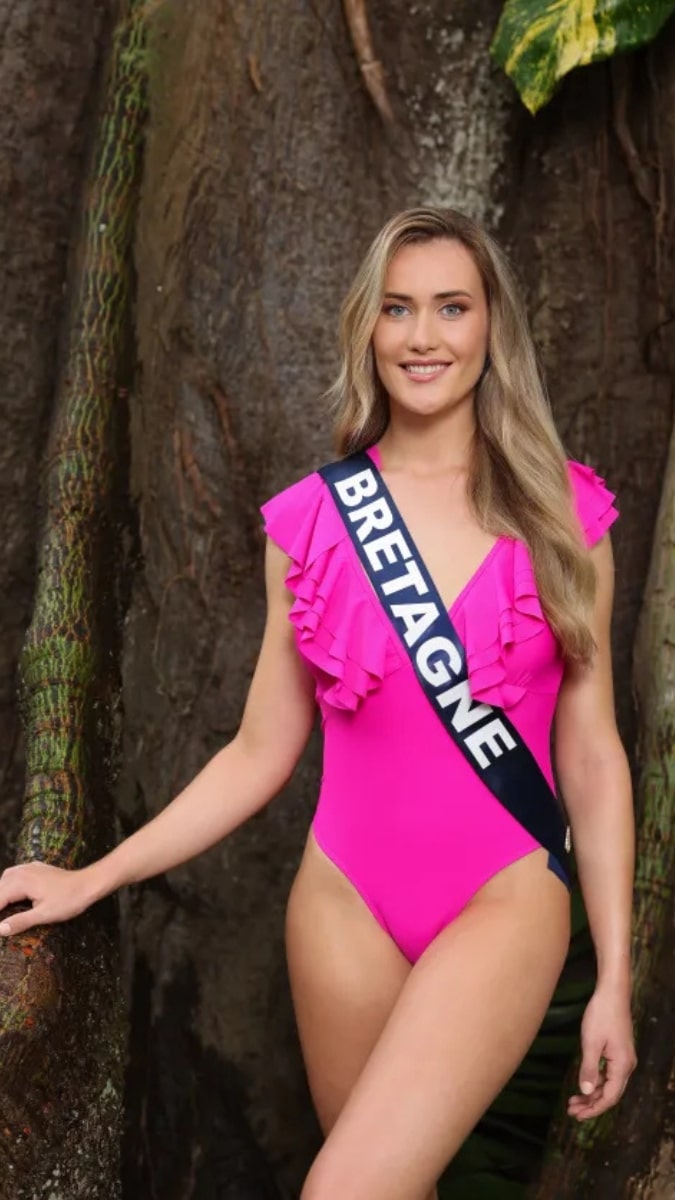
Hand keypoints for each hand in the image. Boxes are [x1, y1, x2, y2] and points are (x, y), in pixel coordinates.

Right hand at [0, 861, 94, 936]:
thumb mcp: (44, 915)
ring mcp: (28, 868)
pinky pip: (14, 876)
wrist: (89, 883)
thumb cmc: (69, 899)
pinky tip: (10, 896)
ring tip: (3, 911)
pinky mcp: (35, 869)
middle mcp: (21, 871)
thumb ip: (19, 922)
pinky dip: (8, 887)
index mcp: (20, 882)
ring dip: (1, 895)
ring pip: (4, 881)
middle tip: (1, 923)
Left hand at [567, 984, 636, 1120]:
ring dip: (592, 1093)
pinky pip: (609, 1073)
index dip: (594, 1109)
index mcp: (622, 1066)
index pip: (610, 1097)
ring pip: (609, 1084)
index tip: (577, 1115)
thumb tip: (585, 1092)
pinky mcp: (619, 1052)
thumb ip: (589, 1068)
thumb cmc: (601, 1015)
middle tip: (572, 1111)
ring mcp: (624, 1059)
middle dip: (591, 1104)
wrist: (612, 993)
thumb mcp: (591, 1042)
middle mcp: (627, 1066)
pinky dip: (596, 1081)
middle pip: (610, 1094)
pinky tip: (584, 1083)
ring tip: (573, 1101)